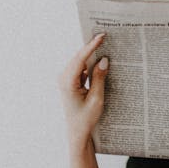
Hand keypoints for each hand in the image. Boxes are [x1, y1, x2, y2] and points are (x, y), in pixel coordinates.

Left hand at [57, 33, 109, 148]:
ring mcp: (66, 79)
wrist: (77, 132)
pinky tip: (100, 59)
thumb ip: (99, 78)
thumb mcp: (96, 99)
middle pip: (79, 57)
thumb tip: (104, 59)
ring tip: (104, 44)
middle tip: (105, 35)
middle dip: (91, 46)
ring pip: (80, 61)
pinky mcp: (70, 81)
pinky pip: (81, 67)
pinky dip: (90, 62)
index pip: (80, 59)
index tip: (101, 36)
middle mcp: (64, 78)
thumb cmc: (86, 118)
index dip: (91, 46)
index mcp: (67, 82)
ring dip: (91, 53)